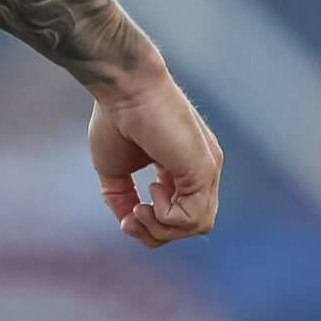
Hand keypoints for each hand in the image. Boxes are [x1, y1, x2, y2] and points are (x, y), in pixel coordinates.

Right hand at [86, 62, 220, 247]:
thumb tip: (128, 222)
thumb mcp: (114, 169)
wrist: (124, 87)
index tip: (127, 217)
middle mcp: (201, 170)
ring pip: (197, 225)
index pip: (181, 216)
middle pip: (192, 225)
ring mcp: (207, 169)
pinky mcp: (204, 168)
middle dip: (157, 233)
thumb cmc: (115, 118)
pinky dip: (167, 215)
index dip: (154, 226)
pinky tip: (151, 188)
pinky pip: (194, 216)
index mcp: (184, 170)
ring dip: (161, 228)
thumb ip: (122, 198)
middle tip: (131, 218)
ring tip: (140, 208)